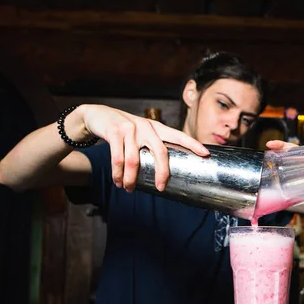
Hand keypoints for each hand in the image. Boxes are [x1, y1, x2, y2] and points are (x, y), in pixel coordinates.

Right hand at [79, 104, 209, 191]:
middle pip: (160, 151)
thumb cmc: (123, 129)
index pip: (178, 135)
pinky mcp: (114, 132)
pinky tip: (117, 181)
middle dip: (162, 172)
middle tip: (161, 188)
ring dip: (131, 178)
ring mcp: (130, 128)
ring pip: (134, 160)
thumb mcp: (141, 132)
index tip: (206, 153)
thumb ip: (151, 145)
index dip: (192, 144)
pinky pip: (117, 158)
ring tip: (128, 188)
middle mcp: (146, 127)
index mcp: (156, 128)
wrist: (98, 115)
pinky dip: (117, 173)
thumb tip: (162, 170)